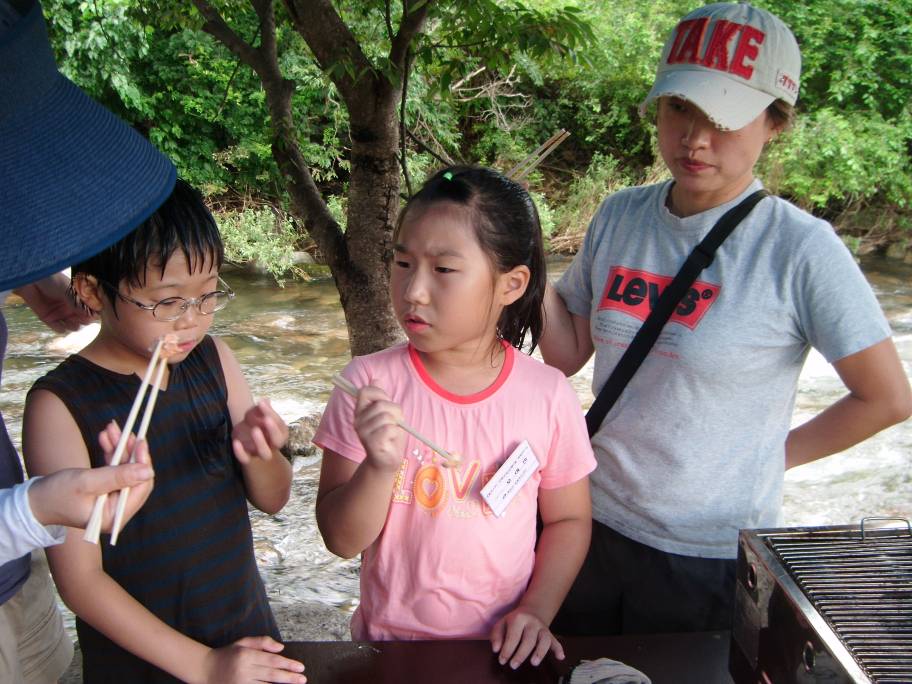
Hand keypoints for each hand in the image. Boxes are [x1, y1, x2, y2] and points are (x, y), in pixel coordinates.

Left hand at [14, 272, 94, 332]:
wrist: (30, 281)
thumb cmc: (51, 281)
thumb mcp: (67, 291)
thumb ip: (78, 304)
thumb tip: (93, 316)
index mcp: (79, 299)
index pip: (91, 310)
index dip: (93, 314)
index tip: (93, 316)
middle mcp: (72, 308)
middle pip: (84, 321)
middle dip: (84, 322)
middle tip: (79, 318)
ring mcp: (61, 314)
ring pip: (73, 327)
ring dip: (73, 326)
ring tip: (69, 320)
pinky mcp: (49, 319)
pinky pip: (59, 329)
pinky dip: (60, 328)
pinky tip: (58, 323)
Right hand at [28, 421, 153, 528]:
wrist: (35, 500)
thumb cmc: (57, 494)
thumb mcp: (87, 482)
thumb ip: (118, 476)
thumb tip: (148, 470)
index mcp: (114, 517)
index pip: (140, 488)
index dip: (143, 464)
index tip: (140, 442)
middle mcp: (117, 511)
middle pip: (135, 477)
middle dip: (130, 453)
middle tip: (125, 432)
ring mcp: (112, 501)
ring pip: (125, 470)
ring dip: (119, 448)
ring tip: (111, 429)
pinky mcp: (106, 491)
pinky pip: (115, 470)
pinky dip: (111, 454)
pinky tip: (106, 438)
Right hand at [202, 636, 305, 683]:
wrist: (206, 669)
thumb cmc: (228, 654)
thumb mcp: (243, 642)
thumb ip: (262, 642)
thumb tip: (281, 648)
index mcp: (246, 655)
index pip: (272, 660)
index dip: (287, 664)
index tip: (300, 667)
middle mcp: (244, 669)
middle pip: (271, 674)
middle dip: (289, 677)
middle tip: (303, 679)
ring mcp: (241, 682)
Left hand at [232, 399, 288, 463]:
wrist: (250, 443)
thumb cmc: (258, 425)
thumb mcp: (260, 416)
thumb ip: (262, 409)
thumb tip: (265, 400)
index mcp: (281, 433)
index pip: (279, 423)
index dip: (271, 413)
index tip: (262, 403)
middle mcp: (273, 444)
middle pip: (278, 440)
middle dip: (273, 430)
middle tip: (267, 419)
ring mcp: (261, 452)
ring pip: (265, 453)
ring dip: (261, 442)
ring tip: (255, 430)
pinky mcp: (247, 458)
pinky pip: (245, 459)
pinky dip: (240, 452)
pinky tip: (235, 442)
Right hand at [352, 383, 405, 472]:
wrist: (386, 461)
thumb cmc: (388, 436)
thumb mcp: (387, 414)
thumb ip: (381, 399)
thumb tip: (376, 379)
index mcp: (360, 411)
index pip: (365, 391)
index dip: (380, 393)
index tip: (387, 402)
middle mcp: (358, 420)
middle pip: (381, 404)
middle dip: (395, 411)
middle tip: (395, 422)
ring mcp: (363, 432)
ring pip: (387, 417)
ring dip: (396, 424)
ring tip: (392, 432)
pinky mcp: (371, 443)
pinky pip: (390, 429)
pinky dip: (396, 434)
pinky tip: (391, 440)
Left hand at [490, 607, 564, 668]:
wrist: (531, 611)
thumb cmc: (514, 621)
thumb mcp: (502, 623)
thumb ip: (496, 636)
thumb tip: (496, 649)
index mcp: (519, 618)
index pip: (513, 636)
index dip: (507, 650)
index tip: (502, 661)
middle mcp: (532, 622)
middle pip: (529, 639)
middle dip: (521, 654)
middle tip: (513, 665)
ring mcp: (542, 628)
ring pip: (544, 639)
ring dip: (540, 651)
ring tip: (534, 662)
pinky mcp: (550, 634)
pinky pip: (556, 641)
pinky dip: (558, 649)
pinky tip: (560, 657)